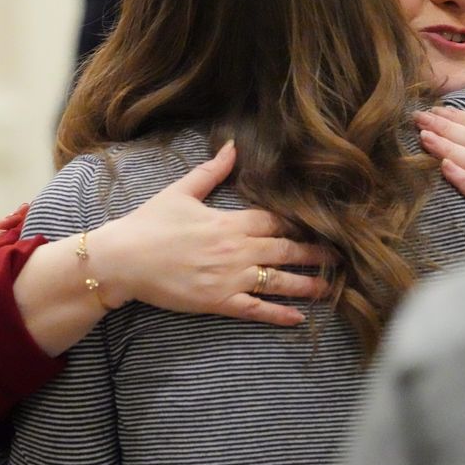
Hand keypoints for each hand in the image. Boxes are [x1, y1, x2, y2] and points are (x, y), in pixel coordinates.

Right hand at [89, 141, 331, 325]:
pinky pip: (255, 309)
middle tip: (341, 257)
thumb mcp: (181, 190)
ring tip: (331, 287)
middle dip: (314, 253)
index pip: (276, 220)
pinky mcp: (218, 301)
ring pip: (277, 281)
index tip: (323, 225)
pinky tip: (298, 319)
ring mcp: (230, 277)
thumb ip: (212, 170)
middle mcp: (237, 248)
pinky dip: (278, 315)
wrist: (124, 259)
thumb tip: (233, 145)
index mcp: (230, 220)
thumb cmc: (150, 223)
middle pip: (285, 249)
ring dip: (306, 284)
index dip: (300, 223)